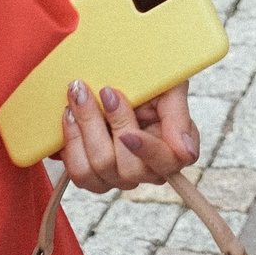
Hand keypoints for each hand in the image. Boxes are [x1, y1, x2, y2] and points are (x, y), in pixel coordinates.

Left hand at [59, 78, 200, 192]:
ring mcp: (119, 177)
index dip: (146, 150)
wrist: (120, 77)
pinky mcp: (94, 177)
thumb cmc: (150, 82)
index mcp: (173, 151)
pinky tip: (69, 115)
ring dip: (84, 129)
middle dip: (107, 127)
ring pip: (97, 169)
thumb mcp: (170, 87)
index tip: (128, 133)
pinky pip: (78, 172)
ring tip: (78, 96)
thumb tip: (186, 152)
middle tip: (98, 90)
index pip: (167, 163)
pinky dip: (71, 141)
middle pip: (127, 168)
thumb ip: (178, 116)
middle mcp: (147, 171)